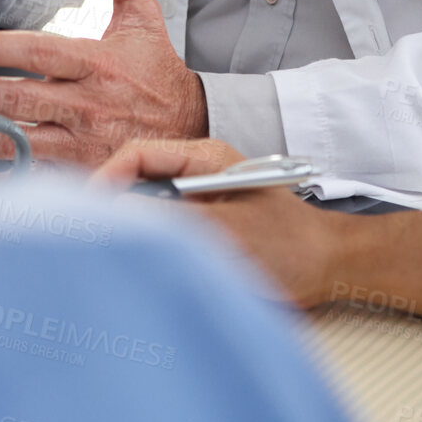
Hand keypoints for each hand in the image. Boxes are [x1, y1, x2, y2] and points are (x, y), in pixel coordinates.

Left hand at [0, 0, 206, 165]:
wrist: (194, 128)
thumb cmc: (158, 70)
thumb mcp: (143, 14)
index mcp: (96, 63)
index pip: (37, 53)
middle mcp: (86, 105)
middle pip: (16, 99)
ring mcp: (83, 144)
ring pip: (19, 142)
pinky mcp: (83, 175)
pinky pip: (32, 179)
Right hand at [94, 138, 344, 307]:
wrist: (333, 267)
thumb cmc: (291, 246)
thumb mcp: (226, 232)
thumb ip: (172, 220)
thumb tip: (119, 215)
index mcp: (205, 157)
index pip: (139, 154)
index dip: (107, 179)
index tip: (88, 210)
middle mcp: (199, 171)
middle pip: (137, 177)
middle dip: (113, 203)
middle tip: (92, 234)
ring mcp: (201, 197)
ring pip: (148, 204)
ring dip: (133, 225)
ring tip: (115, 250)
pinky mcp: (205, 222)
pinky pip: (164, 225)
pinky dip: (150, 240)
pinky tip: (145, 261)